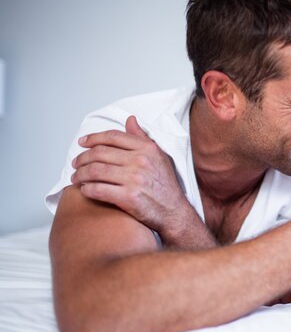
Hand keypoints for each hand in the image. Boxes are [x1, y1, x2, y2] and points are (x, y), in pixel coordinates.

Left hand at [71, 116, 212, 246]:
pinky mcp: (128, 197)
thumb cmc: (166, 185)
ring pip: (95, 171)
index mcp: (147, 149)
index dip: (93, 138)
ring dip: (80, 174)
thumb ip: (142, 138)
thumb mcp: (159, 156)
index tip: (82, 142)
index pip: (113, 137)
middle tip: (76, 163)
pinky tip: (85, 190)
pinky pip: (98, 190)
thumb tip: (130, 120)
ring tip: (76, 178)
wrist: (174, 211)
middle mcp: (140, 161)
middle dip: (82, 158)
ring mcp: (134, 179)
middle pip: (100, 153)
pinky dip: (87, 190)